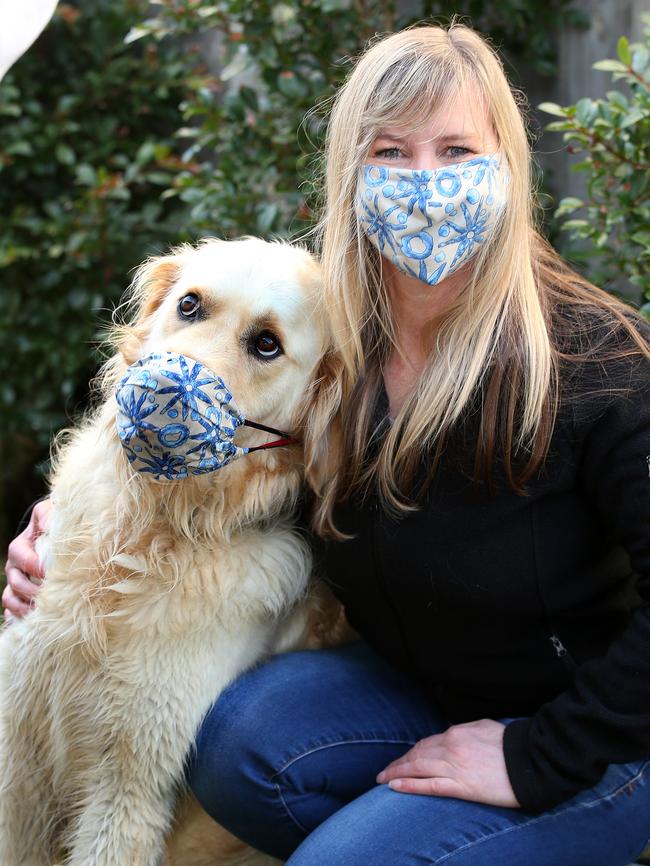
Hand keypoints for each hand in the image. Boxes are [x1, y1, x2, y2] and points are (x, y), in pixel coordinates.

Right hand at [3, 498, 51, 620]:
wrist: (55, 534)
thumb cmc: (54, 523)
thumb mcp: (50, 513)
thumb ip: (48, 516)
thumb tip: (50, 525)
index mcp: (19, 548)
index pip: (23, 560)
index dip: (37, 568)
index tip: (52, 573)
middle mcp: (13, 567)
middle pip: (15, 583)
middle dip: (33, 591)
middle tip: (53, 596)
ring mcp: (14, 582)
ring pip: (10, 599)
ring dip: (25, 607)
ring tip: (44, 612)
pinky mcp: (18, 596)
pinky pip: (11, 611)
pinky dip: (19, 617)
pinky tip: (34, 620)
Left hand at [376, 718, 519, 807]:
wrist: (531, 761)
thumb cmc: (511, 744)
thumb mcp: (485, 727)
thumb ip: (465, 730)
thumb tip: (453, 734)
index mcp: (457, 733)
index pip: (426, 743)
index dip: (411, 752)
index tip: (402, 759)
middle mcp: (451, 747)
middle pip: (417, 754)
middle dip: (399, 762)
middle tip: (384, 771)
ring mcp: (454, 766)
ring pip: (417, 768)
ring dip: (397, 772)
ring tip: (383, 779)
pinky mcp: (462, 786)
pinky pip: (429, 785)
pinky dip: (409, 785)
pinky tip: (394, 786)